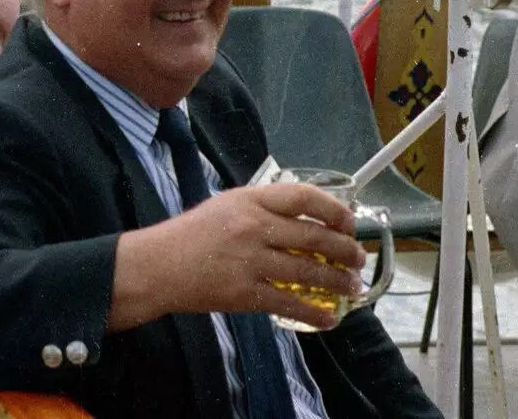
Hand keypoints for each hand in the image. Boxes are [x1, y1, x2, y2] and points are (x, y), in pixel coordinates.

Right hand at [112, 183, 365, 332]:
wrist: (159, 265)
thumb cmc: (191, 234)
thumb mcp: (226, 206)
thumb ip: (262, 208)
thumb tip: (304, 220)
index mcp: (249, 201)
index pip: (303, 198)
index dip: (334, 210)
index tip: (348, 223)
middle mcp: (254, 227)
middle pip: (314, 237)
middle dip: (345, 250)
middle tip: (358, 259)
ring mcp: (251, 261)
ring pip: (309, 271)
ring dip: (337, 281)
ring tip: (351, 286)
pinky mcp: (246, 293)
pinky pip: (290, 303)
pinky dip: (313, 313)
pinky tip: (328, 318)